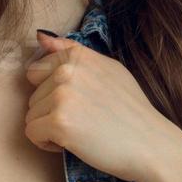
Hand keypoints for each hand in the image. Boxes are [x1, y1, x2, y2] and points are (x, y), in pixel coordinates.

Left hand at [24, 32, 181, 181]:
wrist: (150, 144)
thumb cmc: (130, 111)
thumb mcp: (107, 69)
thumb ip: (72, 52)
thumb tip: (40, 36)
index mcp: (78, 55)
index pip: (36, 71)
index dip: (51, 91)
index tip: (77, 101)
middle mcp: (68, 70)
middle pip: (32, 95)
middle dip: (50, 111)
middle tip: (83, 119)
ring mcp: (62, 95)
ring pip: (30, 115)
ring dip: (49, 128)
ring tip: (81, 131)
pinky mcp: (59, 122)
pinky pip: (32, 133)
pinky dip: (47, 143)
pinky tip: (72, 143)